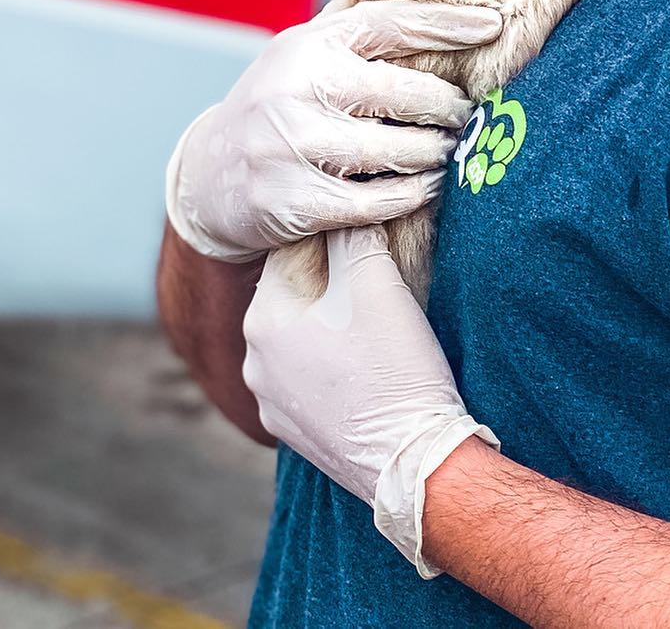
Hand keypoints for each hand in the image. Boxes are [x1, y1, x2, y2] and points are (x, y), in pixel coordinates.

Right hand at [164, 0, 501, 261]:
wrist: (209, 174)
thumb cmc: (282, 107)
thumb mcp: (309, 59)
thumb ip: (365, 45)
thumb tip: (457, 23)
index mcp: (306, 44)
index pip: (389, 23)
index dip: (447, 23)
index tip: (494, 26)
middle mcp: (294, 88)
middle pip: (401, 92)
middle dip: (447, 106)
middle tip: (466, 115)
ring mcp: (290, 145)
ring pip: (392, 150)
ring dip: (435, 153)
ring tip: (451, 151)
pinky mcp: (292, 200)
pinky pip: (373, 201)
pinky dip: (411, 194)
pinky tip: (428, 186)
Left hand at [243, 224, 498, 577]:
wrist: (415, 463)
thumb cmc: (394, 365)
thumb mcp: (376, 280)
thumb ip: (355, 232)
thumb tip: (348, 206)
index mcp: (262, 319)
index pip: (294, 251)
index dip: (334, 233)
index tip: (365, 225)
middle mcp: (253, 361)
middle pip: (296, 293)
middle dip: (333, 277)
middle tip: (377, 269)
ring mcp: (271, 402)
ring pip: (302, 336)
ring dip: (333, 321)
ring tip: (376, 317)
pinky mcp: (295, 432)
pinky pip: (310, 376)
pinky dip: (334, 361)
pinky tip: (368, 360)